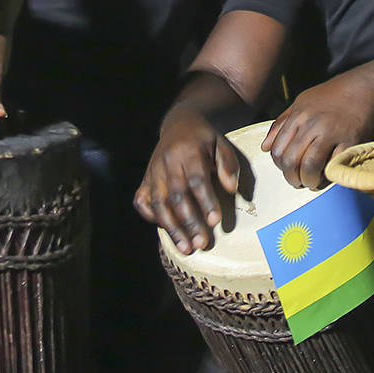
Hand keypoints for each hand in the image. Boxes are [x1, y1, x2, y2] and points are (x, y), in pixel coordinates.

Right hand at [133, 108, 243, 253]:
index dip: (205, 202)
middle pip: (176, 195)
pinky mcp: (145, 179)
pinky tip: (165, 230)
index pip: (196, 180)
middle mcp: (166, 162)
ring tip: (185, 248)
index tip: (215, 221)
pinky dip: (151, 217)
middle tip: (202, 243)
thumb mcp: (222, 144)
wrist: (180, 124)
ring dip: (171, 228)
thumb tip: (231, 189)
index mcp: (188, 151)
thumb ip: (228, 164)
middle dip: (189, 222)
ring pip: (158, 203)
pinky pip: (142, 201)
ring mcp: (153, 171)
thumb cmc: (205, 139)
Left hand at [261, 71, 373, 189]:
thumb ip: (282, 124)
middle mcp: (311, 125)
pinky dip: (327, 175)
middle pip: (290, 160)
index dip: (280, 166)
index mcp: (297, 116)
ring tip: (311, 181)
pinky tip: (326, 175)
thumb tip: (265, 147)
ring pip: (309, 165)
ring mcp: (330, 133)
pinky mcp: (349, 142)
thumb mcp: (301, 103)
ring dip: (308, 179)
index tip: (287, 169)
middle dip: (291, 177)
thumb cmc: (330, 96)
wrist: (362, 88)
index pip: (278, 150)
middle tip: (297, 180)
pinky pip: (333, 165)